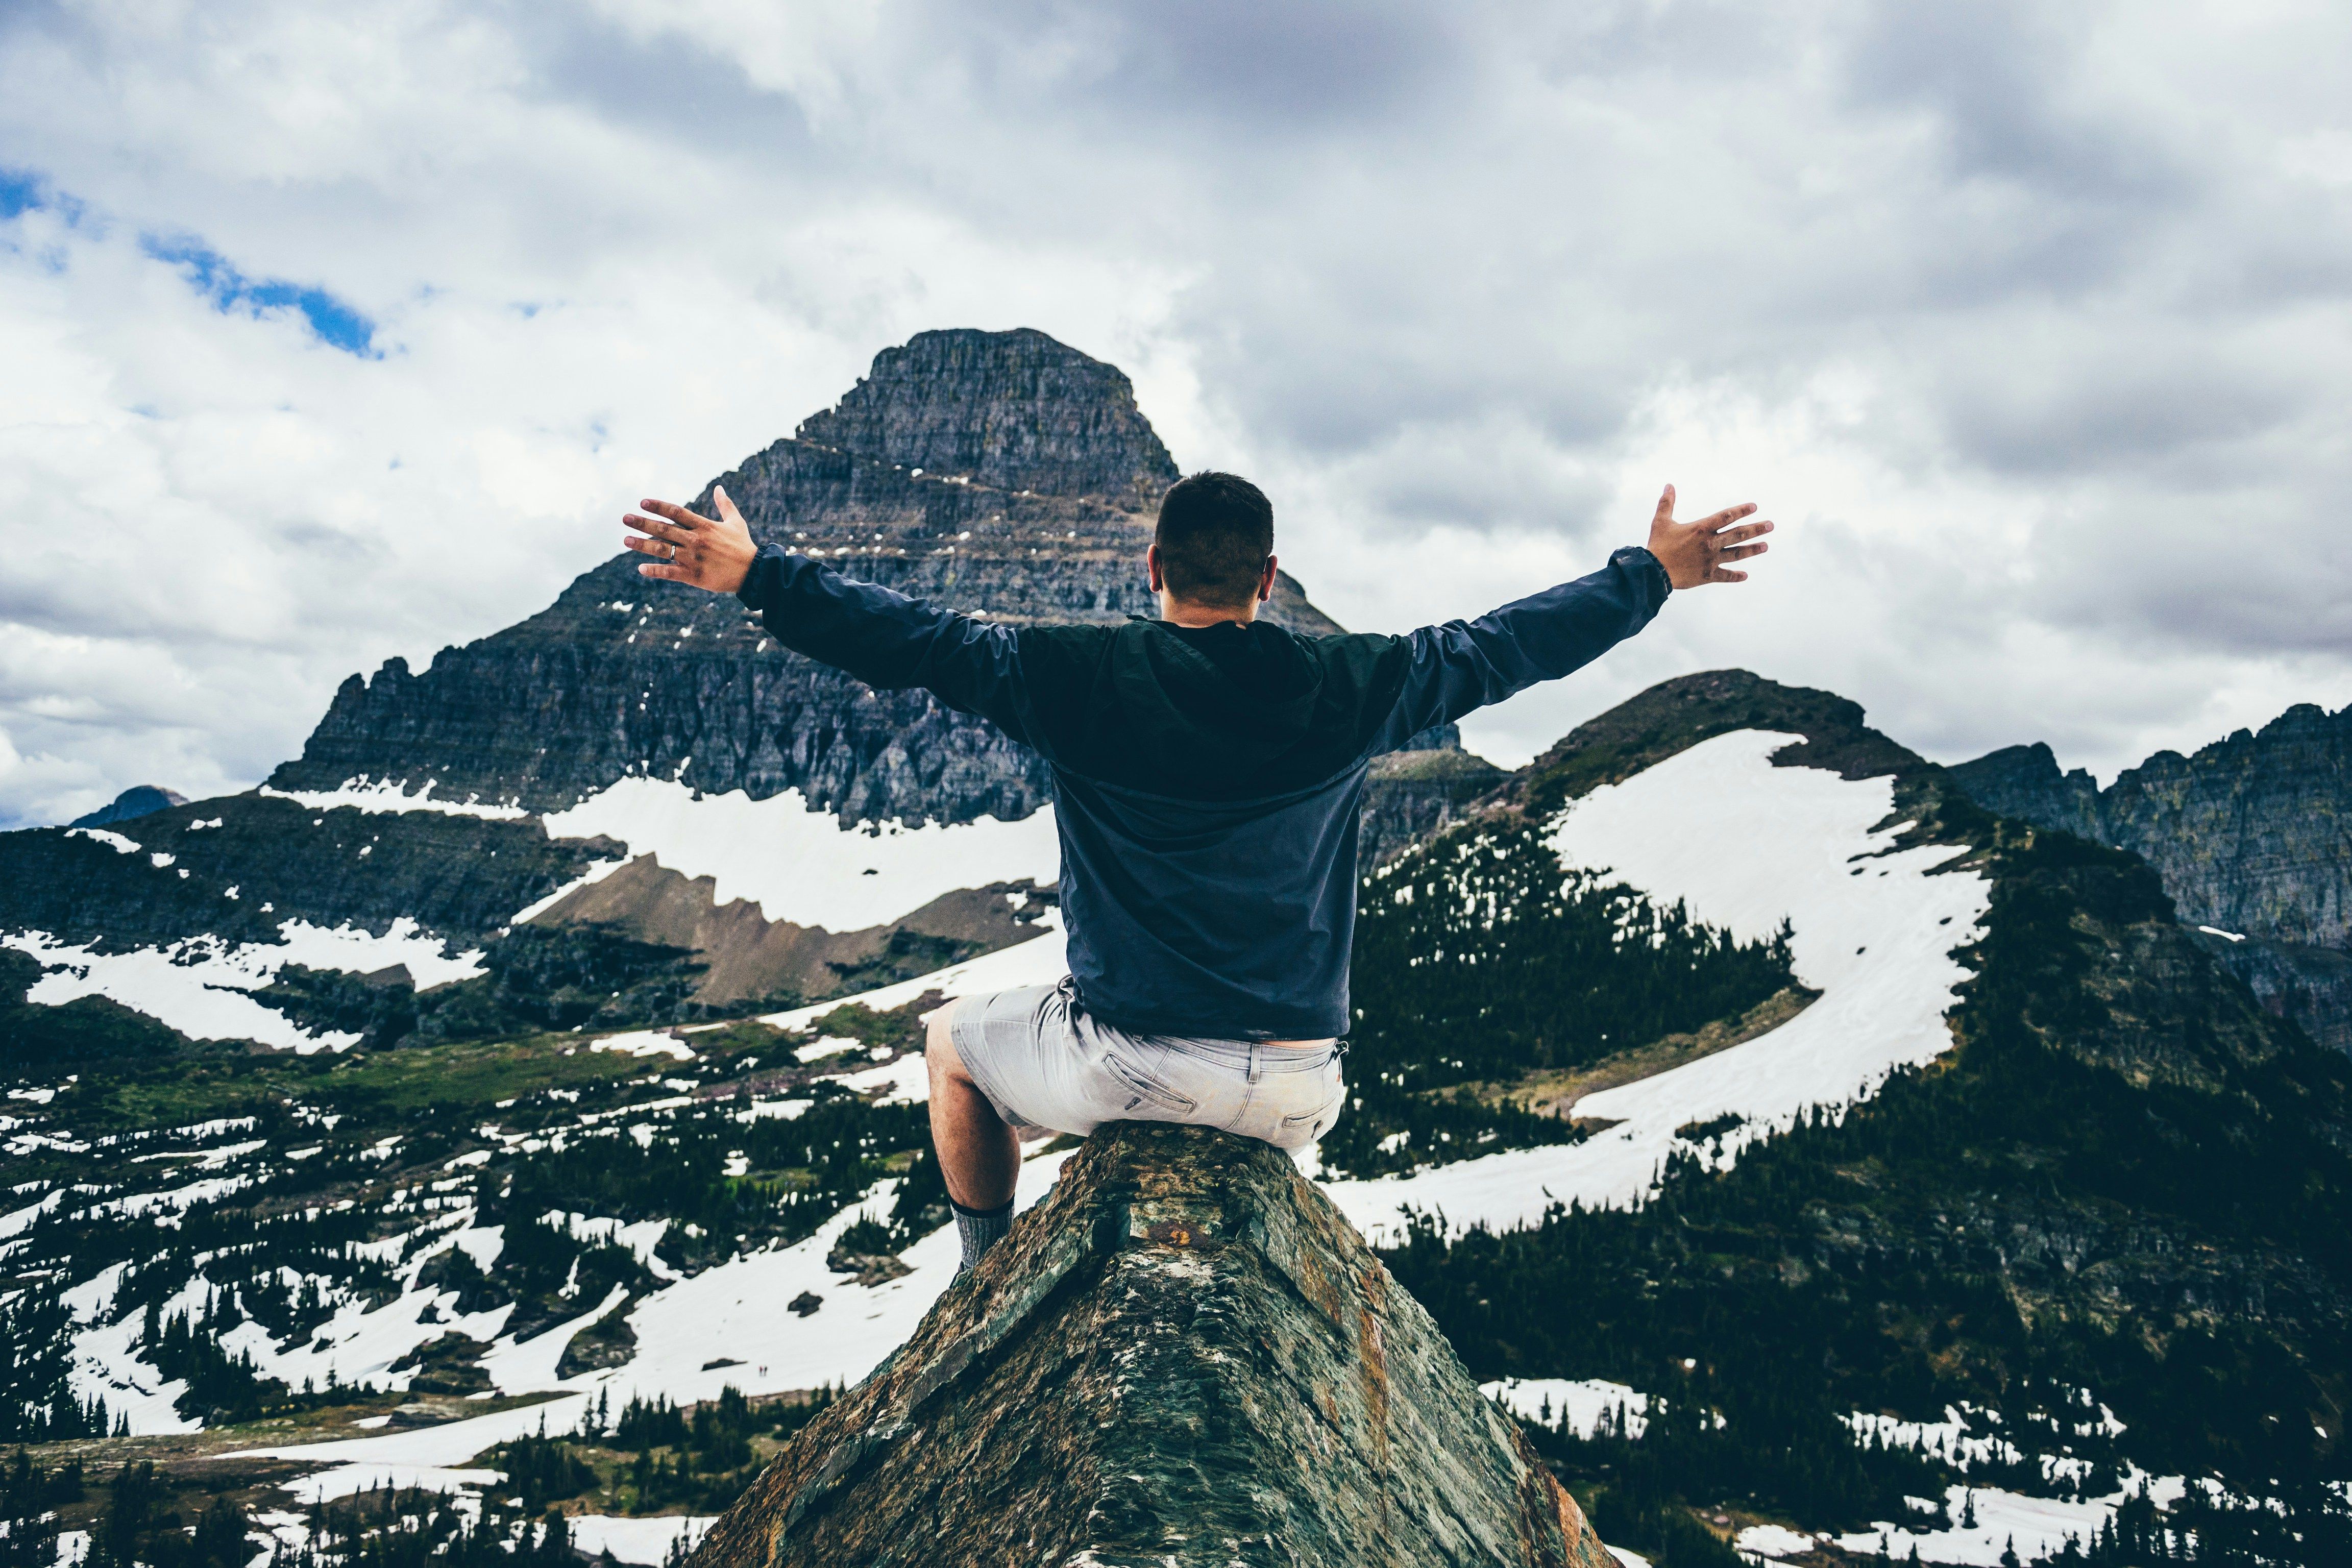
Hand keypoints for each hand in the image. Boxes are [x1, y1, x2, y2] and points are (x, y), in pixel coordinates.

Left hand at [623, 486, 758, 592]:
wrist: (754, 572)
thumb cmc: (744, 546)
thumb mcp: (736, 522)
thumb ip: (725, 505)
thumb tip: (719, 487)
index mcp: (704, 526)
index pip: (676, 512)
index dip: (658, 506)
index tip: (642, 502)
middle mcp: (696, 540)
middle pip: (664, 529)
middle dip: (642, 523)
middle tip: (625, 518)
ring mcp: (694, 559)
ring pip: (663, 550)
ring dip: (642, 545)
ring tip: (626, 540)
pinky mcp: (694, 576)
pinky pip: (671, 572)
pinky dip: (656, 571)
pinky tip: (642, 568)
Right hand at [1644, 484, 1772, 589]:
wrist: (1653, 572)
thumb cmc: (1657, 545)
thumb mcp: (1660, 521)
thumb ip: (1667, 502)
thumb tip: (1669, 485)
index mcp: (1701, 528)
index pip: (1727, 516)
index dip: (1741, 510)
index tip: (1754, 507)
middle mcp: (1710, 543)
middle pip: (1738, 534)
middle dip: (1756, 529)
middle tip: (1771, 525)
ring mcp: (1711, 560)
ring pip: (1737, 554)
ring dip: (1753, 549)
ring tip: (1766, 546)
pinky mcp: (1707, 575)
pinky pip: (1725, 575)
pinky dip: (1735, 576)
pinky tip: (1745, 576)